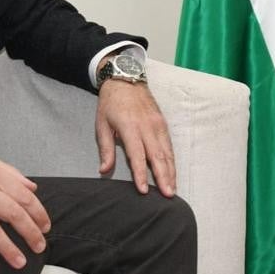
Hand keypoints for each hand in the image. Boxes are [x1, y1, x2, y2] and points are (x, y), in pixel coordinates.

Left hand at [96, 79, 175, 196]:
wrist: (125, 79)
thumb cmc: (110, 103)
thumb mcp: (102, 125)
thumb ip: (105, 149)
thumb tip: (104, 170)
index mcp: (129, 127)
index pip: (137, 155)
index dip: (140, 174)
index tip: (144, 190)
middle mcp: (147, 127)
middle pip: (157, 156)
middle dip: (163, 177)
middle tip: (168, 195)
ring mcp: (157, 124)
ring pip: (167, 152)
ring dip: (171, 171)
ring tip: (173, 189)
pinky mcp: (163, 123)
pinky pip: (169, 145)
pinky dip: (172, 160)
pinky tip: (172, 172)